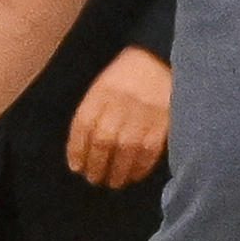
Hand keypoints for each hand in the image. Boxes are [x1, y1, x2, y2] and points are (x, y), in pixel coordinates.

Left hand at [64, 47, 172, 188]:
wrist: (161, 58)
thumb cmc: (127, 76)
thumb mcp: (102, 86)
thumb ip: (93, 112)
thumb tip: (83, 149)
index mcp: (101, 93)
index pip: (83, 126)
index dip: (77, 150)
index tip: (76, 167)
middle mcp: (119, 104)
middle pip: (103, 141)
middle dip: (96, 165)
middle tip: (95, 179)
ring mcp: (142, 114)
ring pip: (125, 150)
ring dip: (117, 171)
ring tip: (113, 182)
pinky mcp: (163, 123)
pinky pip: (148, 151)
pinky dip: (140, 167)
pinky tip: (134, 175)